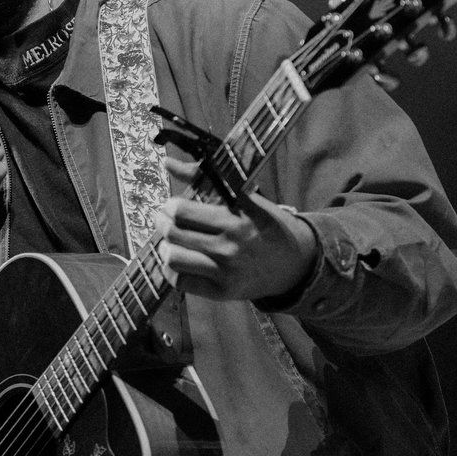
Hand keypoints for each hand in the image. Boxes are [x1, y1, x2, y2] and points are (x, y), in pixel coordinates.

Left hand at [155, 157, 317, 301]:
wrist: (295, 263)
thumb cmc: (265, 224)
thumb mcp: (243, 198)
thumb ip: (203, 178)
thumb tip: (168, 163)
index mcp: (234, 219)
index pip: (183, 211)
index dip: (171, 206)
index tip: (173, 205)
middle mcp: (229, 246)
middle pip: (173, 233)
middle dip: (162, 223)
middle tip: (164, 220)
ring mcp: (226, 272)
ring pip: (173, 258)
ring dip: (165, 247)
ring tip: (171, 242)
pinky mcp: (222, 293)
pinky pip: (181, 283)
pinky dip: (172, 271)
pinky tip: (179, 261)